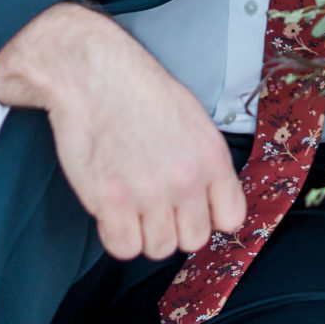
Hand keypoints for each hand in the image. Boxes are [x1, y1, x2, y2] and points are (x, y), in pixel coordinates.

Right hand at [0, 3, 246, 261]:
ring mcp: (147, 194)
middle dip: (175, 227)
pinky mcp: (109, 202)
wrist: (93, 75)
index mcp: (212, 157)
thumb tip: (211, 199)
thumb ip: (206, 163)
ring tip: (131, 203)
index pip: (230, 218)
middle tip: (155, 205)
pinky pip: (123, 248)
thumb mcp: (193, 119)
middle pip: (193, 240)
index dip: (210, 216)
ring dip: (144, 232)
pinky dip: (117, 235)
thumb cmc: (139, 91)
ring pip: (158, 249)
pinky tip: (112, 210)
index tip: (193, 209)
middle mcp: (185, 180)